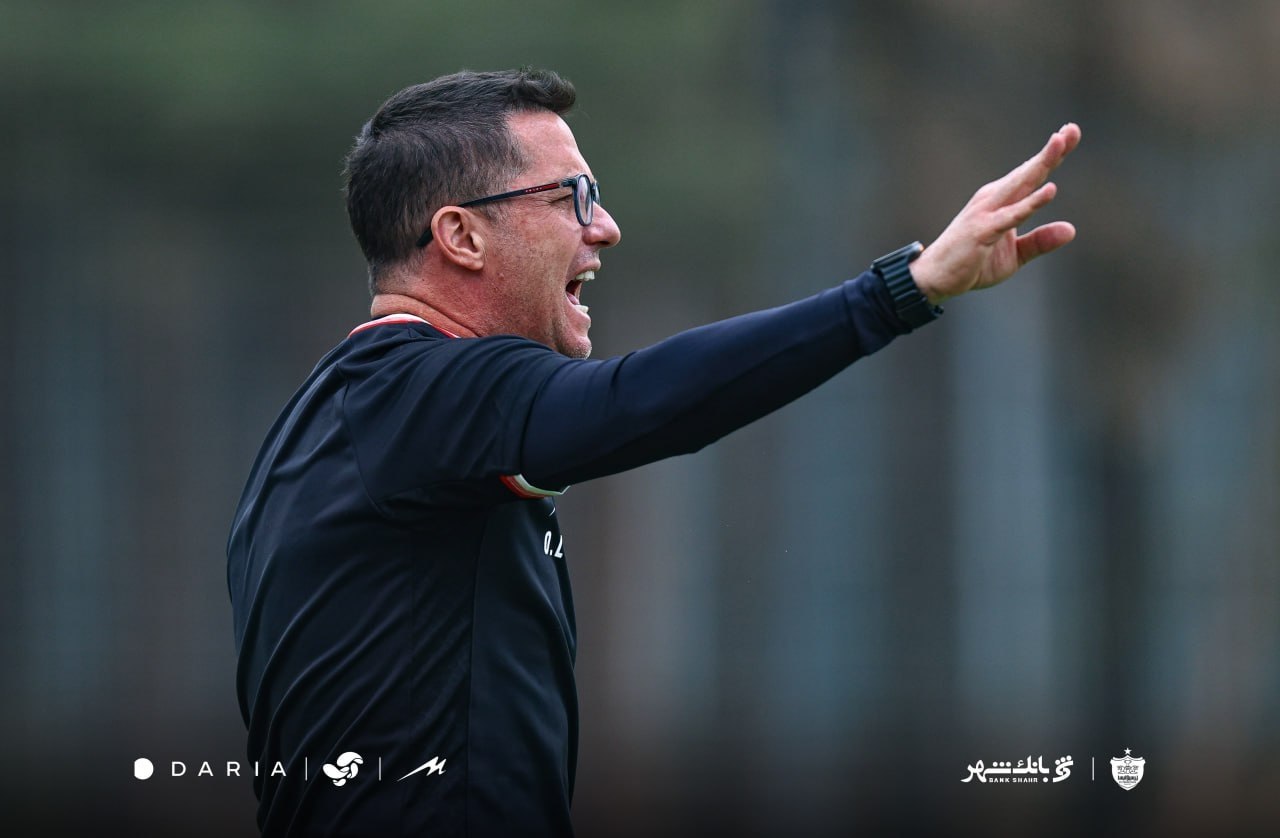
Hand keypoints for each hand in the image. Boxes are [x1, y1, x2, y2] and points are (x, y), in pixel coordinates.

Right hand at [909, 123, 1080, 303]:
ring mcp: (987, 213)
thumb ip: (1040, 241)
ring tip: (1061, 144)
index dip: (1052, 155)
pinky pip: (1011, 216)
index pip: (1031, 175)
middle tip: (1072, 129)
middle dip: (1051, 150)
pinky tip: (1049, 190)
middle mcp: (994, 199)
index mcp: (1001, 201)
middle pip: (1028, 172)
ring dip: (1041, 164)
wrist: (935, 278)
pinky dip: (1030, 203)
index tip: (1072, 131)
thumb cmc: (972, 263)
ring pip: (1020, 185)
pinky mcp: (982, 231)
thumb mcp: (1014, 256)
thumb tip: (1071, 230)